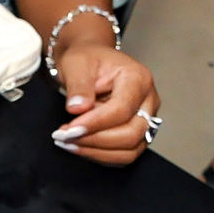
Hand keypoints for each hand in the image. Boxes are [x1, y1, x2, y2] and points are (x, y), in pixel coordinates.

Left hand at [50, 41, 159, 165]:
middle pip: (131, 133)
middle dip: (95, 140)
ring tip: (68, 143)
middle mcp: (148, 100)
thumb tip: (78, 109)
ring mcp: (147, 119)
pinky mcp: (138, 132)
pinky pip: (124, 153)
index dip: (95, 123)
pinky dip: (101, 154)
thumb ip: (79, 86)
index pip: (122, 109)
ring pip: (130, 149)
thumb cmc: (87, 58)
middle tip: (65, 138)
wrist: (90, 60)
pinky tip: (79, 146)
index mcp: (138, 78)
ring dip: (97, 151)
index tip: (69, 129)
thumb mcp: (76, 63)